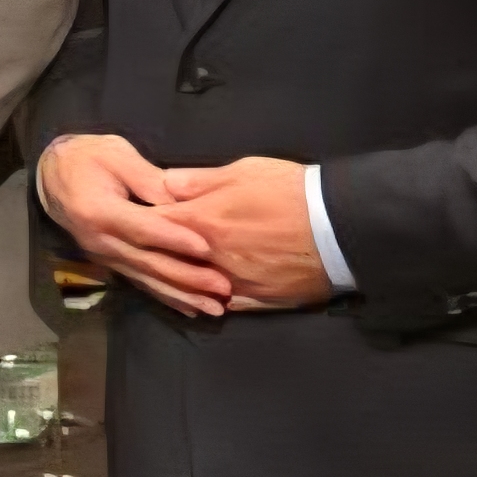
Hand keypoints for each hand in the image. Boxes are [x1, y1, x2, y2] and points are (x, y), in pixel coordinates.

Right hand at [33, 136, 231, 318]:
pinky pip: (141, 283)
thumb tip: (180, 199)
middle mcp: (100, 241)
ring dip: (182, 296)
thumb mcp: (115, 154)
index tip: (206, 249)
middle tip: (223, 288)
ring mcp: (104, 256)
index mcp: (98, 211)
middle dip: (188, 277)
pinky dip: (167, 297)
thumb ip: (146, 177)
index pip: (142, 228)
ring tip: (215, 309)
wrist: (51, 177)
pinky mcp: (110, 262)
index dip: (174, 239)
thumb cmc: (86, 157)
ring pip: (147, 279)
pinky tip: (190, 309)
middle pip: (148, 262)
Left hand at [158, 157, 330, 311]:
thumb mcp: (243, 171)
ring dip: (184, 281)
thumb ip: (198, 180)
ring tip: (176, 274)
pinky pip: (226, 304)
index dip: (142, 221)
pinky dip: (214, 299)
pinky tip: (208, 295)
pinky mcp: (258, 302)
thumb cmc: (292, 191)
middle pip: (169, 261)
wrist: (343, 225)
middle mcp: (211, 260)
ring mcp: (234, 284)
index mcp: (202, 223)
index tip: (134, 220)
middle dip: (157, 254)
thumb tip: (163, 183)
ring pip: (194, 288)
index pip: (154, 225)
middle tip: (147, 249)